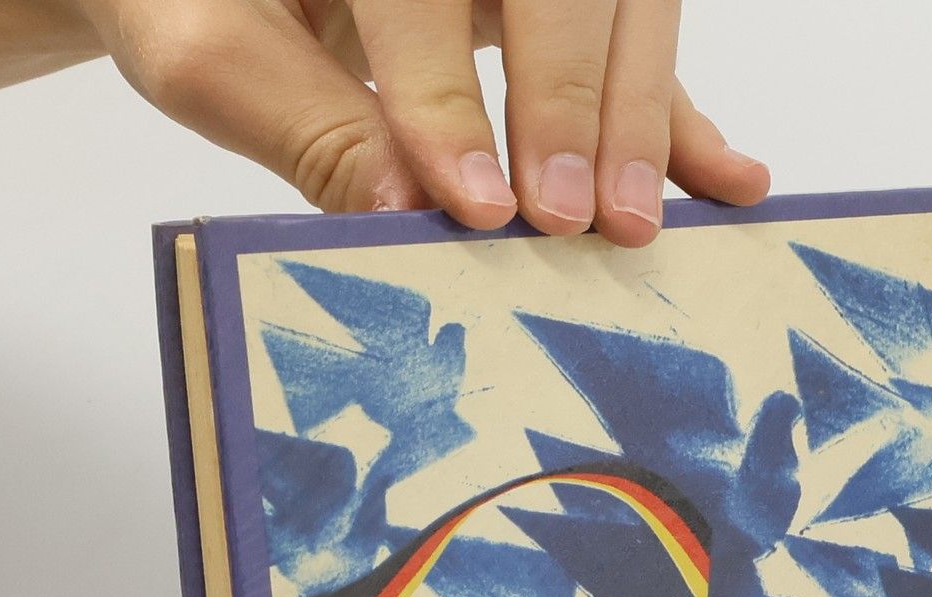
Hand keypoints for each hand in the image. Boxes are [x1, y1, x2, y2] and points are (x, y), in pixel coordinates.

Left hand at [76, 0, 770, 243]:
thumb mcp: (204, 44)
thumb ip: (294, 120)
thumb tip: (405, 217)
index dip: (450, 94)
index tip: (475, 203)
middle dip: (572, 101)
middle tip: (567, 218)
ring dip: (639, 116)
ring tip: (631, 223)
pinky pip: (639, 38)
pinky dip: (681, 117)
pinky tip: (728, 179)